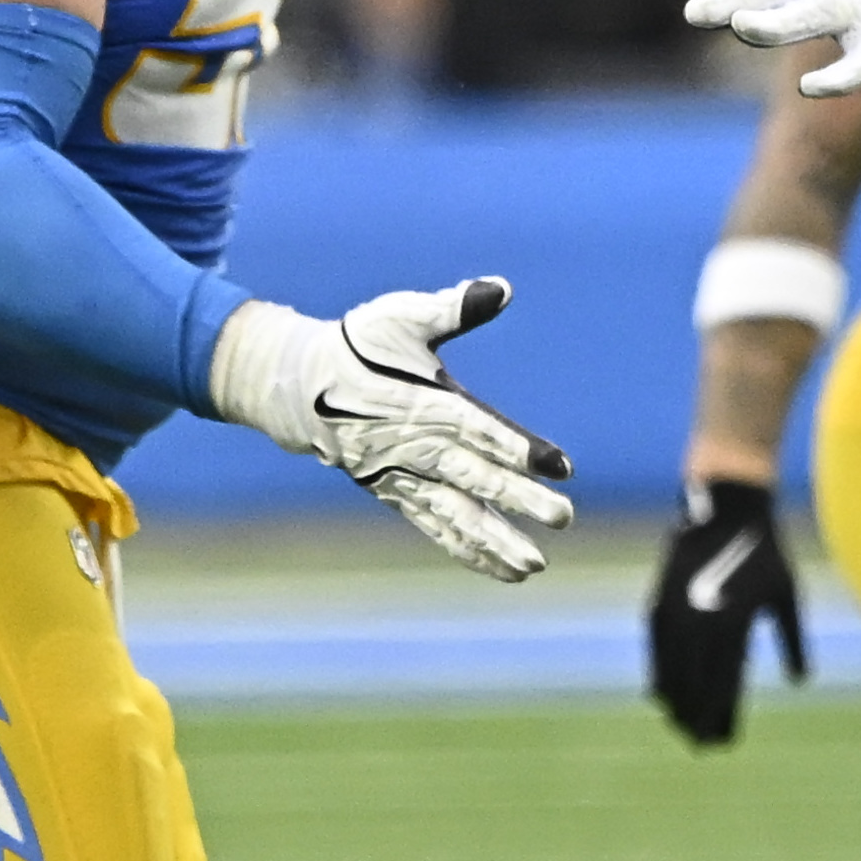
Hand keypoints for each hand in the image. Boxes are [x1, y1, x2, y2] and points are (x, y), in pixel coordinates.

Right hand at [205, 279, 574, 582]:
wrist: (296, 387)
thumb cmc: (357, 346)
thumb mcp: (398, 316)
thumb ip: (451, 307)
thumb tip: (500, 288)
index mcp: (423, 402)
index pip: (475, 428)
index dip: (516, 446)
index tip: (558, 466)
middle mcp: (415, 446)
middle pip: (473, 477)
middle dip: (518, 499)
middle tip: (564, 518)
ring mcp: (404, 477)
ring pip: (455, 514)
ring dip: (496, 541)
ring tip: (536, 564)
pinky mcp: (396, 494)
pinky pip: (437, 527)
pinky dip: (469, 550)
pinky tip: (507, 571)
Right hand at [647, 476, 802, 743]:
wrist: (726, 505)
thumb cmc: (766, 551)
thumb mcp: (787, 596)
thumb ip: (792, 641)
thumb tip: (800, 681)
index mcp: (734, 625)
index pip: (723, 686)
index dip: (719, 718)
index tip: (720, 743)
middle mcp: (701, 623)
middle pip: (693, 686)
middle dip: (695, 717)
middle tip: (700, 744)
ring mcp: (676, 611)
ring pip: (669, 670)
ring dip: (674, 701)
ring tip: (679, 723)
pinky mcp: (660, 599)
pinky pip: (655, 648)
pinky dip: (657, 672)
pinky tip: (658, 690)